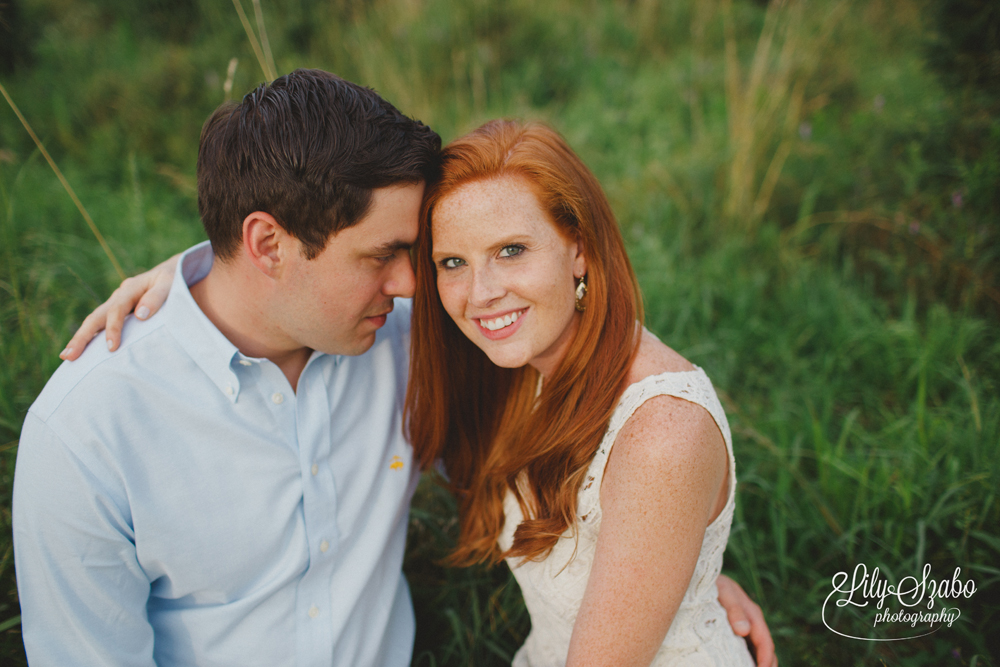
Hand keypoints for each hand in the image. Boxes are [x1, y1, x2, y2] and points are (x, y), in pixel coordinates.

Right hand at [60, 254, 179, 359]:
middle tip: (70, 356)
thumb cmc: (174, 281)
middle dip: (82, 337)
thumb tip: (141, 315)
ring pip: (95, 321)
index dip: (113, 328)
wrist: (173, 273)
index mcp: (131, 288)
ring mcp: (116, 304)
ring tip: (67, 356)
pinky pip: (101, 325)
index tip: (112, 347)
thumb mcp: (170, 284)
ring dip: (81, 339)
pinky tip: (83, 353)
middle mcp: (119, 296)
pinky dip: (91, 338)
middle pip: (96, 316)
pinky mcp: (119, 313)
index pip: (117, 310)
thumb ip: (157, 297)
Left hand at [716, 574, 776, 666]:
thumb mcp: (725, 592)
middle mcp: (752, 623)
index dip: (766, 660)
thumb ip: (735, 610)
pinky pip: (745, 648)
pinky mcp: (735, 631)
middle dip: (766, 665)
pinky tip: (740, 664)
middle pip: (765, 650)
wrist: (703, 578)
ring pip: (756, 650)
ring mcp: (745, 627)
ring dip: (758, 662)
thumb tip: (744, 630)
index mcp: (754, 614)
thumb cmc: (714, 583)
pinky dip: (747, 659)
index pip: (765, 643)